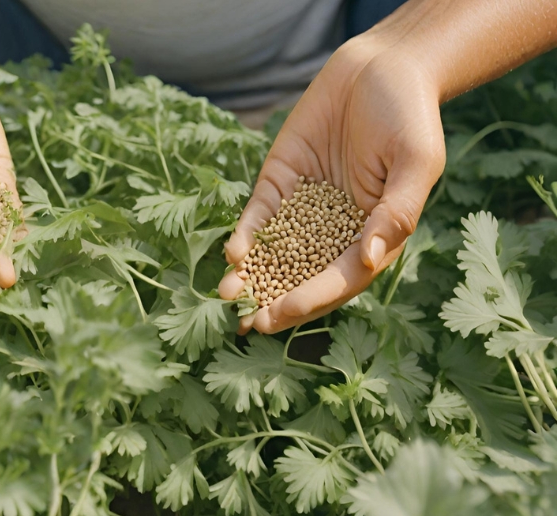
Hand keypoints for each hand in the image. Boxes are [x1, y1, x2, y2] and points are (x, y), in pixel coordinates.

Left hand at [218, 36, 445, 333]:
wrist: (381, 66)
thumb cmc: (409, 115)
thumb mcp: (415, 162)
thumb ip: (396, 211)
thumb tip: (369, 258)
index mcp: (375, 236)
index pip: (339, 279)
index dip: (309, 300)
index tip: (278, 315)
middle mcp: (338, 229)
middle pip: (303, 275)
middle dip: (274, 299)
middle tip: (245, 321)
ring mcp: (307, 208)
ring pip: (276, 252)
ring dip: (252, 275)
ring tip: (226, 293)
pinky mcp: (282, 182)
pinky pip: (261, 217)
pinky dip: (246, 236)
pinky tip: (232, 252)